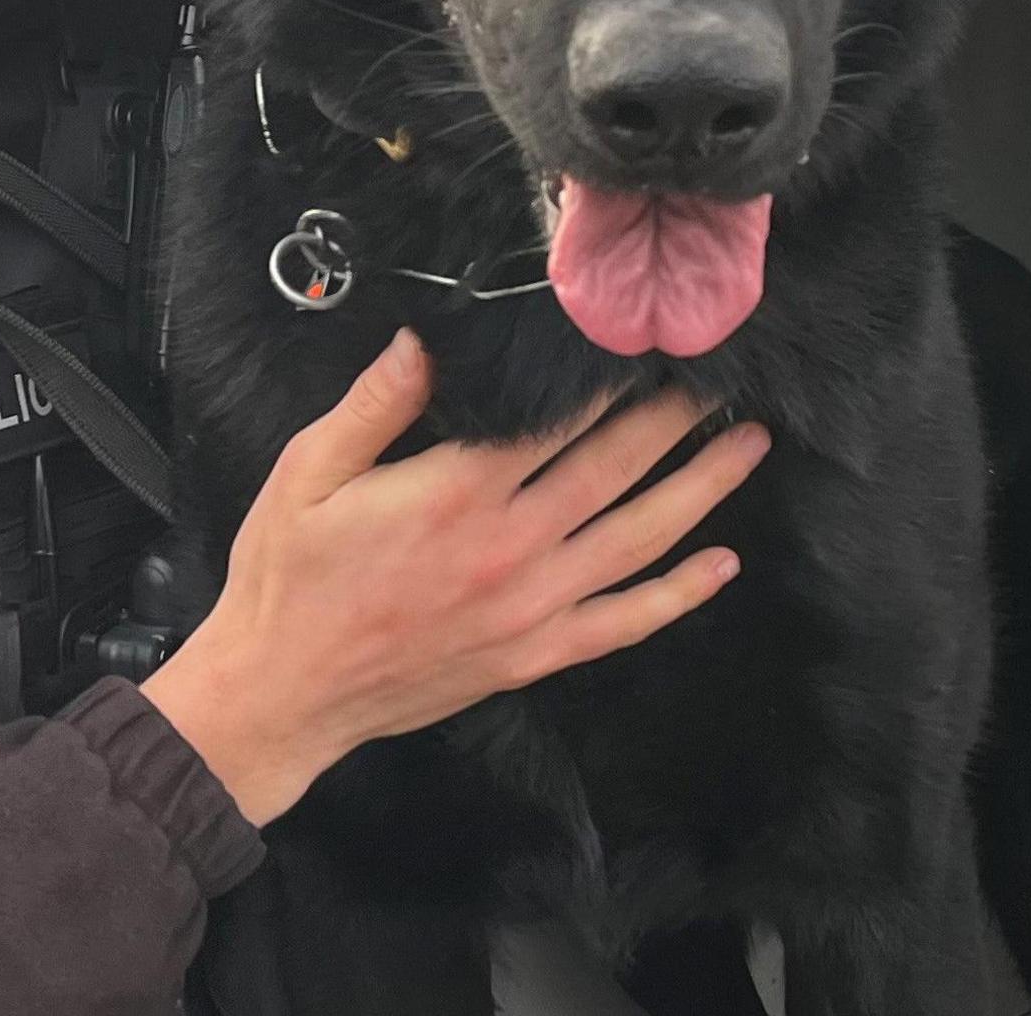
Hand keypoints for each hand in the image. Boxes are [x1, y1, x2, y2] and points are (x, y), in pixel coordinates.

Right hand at [138, 328, 766, 825]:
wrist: (282, 693)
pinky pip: (623, 623)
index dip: (611, 375)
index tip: (651, 336)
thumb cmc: (288, 577)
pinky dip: (677, 595)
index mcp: (458, 492)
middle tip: (722, 377)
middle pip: (616, 468)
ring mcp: (530, 609)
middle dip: (674, 418)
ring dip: (700, 489)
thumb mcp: (309, 471)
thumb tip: (428, 337)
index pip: (559, 417)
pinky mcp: (533, 655)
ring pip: (638, 539)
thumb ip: (378, 402)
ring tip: (748, 445)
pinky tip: (721, 566)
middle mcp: (511, 548)